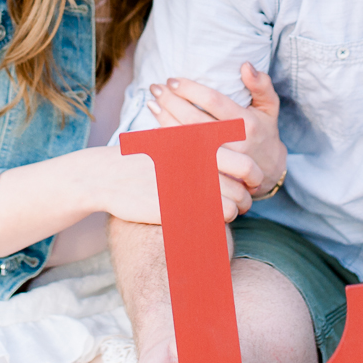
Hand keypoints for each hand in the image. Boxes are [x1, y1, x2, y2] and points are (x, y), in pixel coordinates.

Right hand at [81, 145, 250, 225]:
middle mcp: (201, 164)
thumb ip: (201, 145)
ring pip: (232, 206)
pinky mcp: (181, 208)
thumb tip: (228, 152)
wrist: (109, 174)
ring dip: (233, 212)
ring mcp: (191, 187)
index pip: (246, 163)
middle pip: (244, 186)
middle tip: (242, 202)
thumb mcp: (173, 141)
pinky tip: (207, 218)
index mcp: (202, 145)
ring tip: (224, 212)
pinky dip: (216, 222)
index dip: (253, 175)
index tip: (248, 182)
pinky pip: (213, 219)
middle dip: (247, 197)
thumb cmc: (143, 157)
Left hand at [148, 62, 287, 196]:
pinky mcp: (211, 172)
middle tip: (156, 88)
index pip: (214, 101)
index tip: (172, 80)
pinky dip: (169, 142)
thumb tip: (246, 65)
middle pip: (194, 119)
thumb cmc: (265, 131)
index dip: (190, 90)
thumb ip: (261, 85)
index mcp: (247, 122)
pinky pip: (185, 156)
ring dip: (165, 120)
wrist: (269, 171)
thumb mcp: (270, 107)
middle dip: (171, 102)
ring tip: (152, 104)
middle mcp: (234, 142)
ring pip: (187, 139)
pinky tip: (156, 129)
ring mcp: (222, 161)